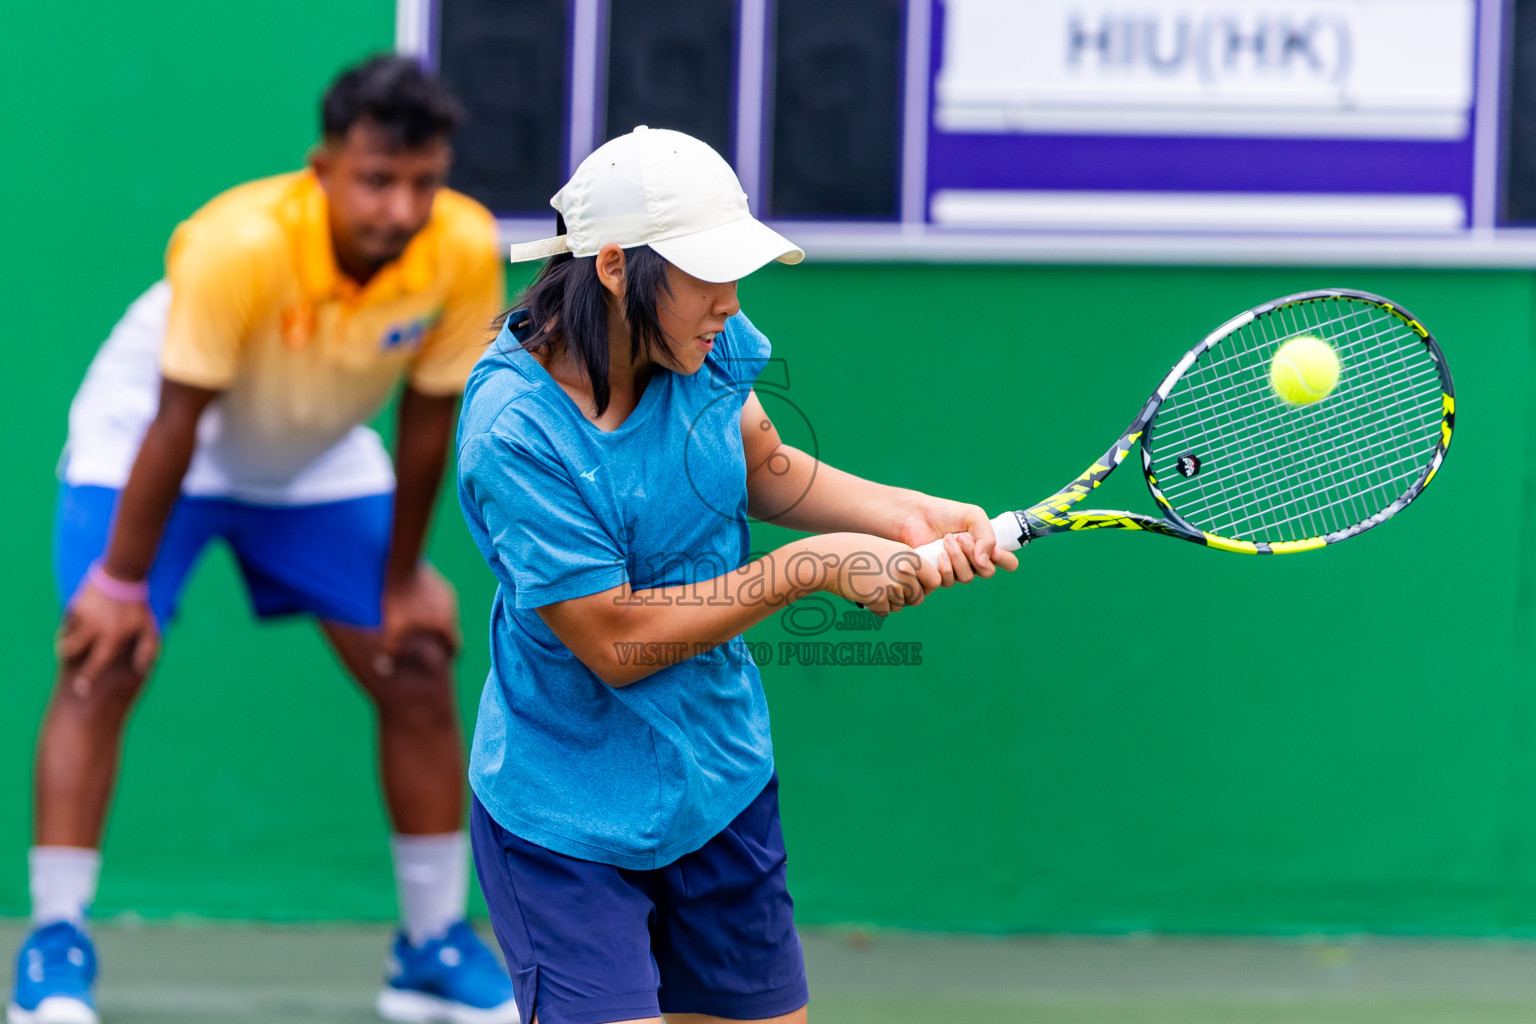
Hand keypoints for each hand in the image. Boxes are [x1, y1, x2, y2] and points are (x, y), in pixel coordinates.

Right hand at [57, 580, 159, 696]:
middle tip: (69, 654)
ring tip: (80, 635)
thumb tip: (142, 670)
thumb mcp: (148, 628)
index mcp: (113, 637)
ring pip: (66, 636)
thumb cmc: (137, 608)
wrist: (122, 576)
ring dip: (69, 638)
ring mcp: (83, 617)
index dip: (88, 679)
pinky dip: (72, 625)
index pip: (97, 663)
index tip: (81, 691)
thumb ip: (148, 649)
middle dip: (66, 655)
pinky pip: (68, 622)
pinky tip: (85, 619)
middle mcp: (95, 628)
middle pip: (69, 650)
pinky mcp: (74, 606)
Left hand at [377, 563, 460, 675]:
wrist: (402, 565)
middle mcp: (451, 611)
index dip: (448, 656)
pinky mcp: (440, 582)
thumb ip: (391, 651)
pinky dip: (429, 606)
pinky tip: (414, 604)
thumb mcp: (392, 630)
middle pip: (450, 631)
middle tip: (425, 643)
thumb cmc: (398, 600)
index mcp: (445, 625)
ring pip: (444, 614)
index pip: (455, 647)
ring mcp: (447, 595)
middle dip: (439, 639)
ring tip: (417, 623)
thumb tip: (384, 670)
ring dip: (435, 621)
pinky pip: (438, 600)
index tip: (439, 660)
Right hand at [816, 533, 941, 614]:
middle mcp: (905, 572)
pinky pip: (885, 612)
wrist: (829, 559)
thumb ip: (906, 565)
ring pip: (900, 606)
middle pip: (917, 598)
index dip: (926, 586)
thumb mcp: (888, 550)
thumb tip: (921, 585)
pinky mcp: (878, 600)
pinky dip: (875, 608)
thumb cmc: (857, 552)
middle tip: (887, 589)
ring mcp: (892, 587)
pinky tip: (864, 593)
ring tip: (871, 586)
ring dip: (888, 602)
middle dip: (905, 598)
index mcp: (910, 557)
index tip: (914, 585)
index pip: (935, 581)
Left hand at [891, 495, 1021, 583]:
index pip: (1008, 562)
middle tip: (961, 537)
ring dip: (958, 557)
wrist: (915, 516)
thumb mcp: (973, 516)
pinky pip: (949, 582)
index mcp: (987, 546)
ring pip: (968, 577)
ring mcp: (957, 570)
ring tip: (946, 539)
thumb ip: (987, 536)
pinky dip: (946, 567)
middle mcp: (974, 561)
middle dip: (974, 554)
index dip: (1005, 559)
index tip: (995, 551)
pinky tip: (939, 553)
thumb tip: (985, 561)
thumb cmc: (945, 514)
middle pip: (988, 572)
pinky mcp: (939, 576)